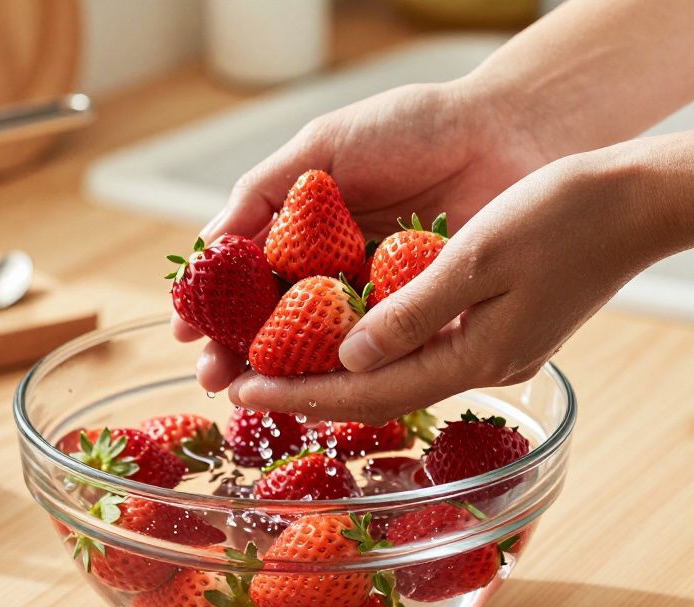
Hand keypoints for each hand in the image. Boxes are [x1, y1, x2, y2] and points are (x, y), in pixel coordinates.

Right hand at [173, 80, 553, 390]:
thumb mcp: (324, 145)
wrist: (506, 131)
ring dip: (288, 376)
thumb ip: (264, 190)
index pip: (247, 281)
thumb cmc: (414, 126)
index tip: (186, 334)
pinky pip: (382, 352)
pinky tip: (327, 384)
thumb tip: (208, 244)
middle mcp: (335, 273)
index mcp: (304, 232)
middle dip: (240, 355)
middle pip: (276, 325)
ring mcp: (378, 300)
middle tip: (215, 379)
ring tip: (256, 392)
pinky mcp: (423, 318)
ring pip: (323, 350)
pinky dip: (353, 371)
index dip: (214, 309)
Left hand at [227, 145, 678, 422]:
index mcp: (475, 355)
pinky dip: (376, 348)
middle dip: (307, 393)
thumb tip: (349, 356)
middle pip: (378, 393)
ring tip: (277, 366)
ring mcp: (496, 351)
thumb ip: (412, 310)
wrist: (642, 203)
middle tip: (240, 385)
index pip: (368, 390)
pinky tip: (346, 336)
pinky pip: (423, 351)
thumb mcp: (477, 255)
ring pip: (399, 375)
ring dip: (337, 374)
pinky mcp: (503, 331)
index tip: (242, 390)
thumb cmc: (565, 215)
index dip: (301, 393)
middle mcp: (483, 366)